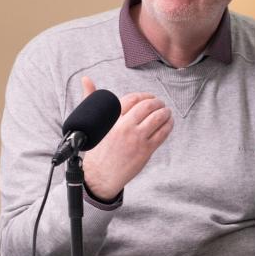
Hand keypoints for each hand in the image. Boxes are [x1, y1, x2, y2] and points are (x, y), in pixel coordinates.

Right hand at [80, 76, 172, 200]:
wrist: (100, 176)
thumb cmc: (96, 149)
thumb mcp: (92, 123)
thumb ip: (91, 99)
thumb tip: (86, 79)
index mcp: (112, 118)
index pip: (133, 98)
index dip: (144, 96)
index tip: (149, 97)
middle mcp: (125, 126)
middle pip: (148, 106)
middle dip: (157, 103)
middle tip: (160, 104)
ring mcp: (137, 138)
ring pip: (157, 118)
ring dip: (165, 112)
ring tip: (166, 112)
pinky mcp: (145, 150)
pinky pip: (162, 133)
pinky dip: (168, 126)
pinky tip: (168, 123)